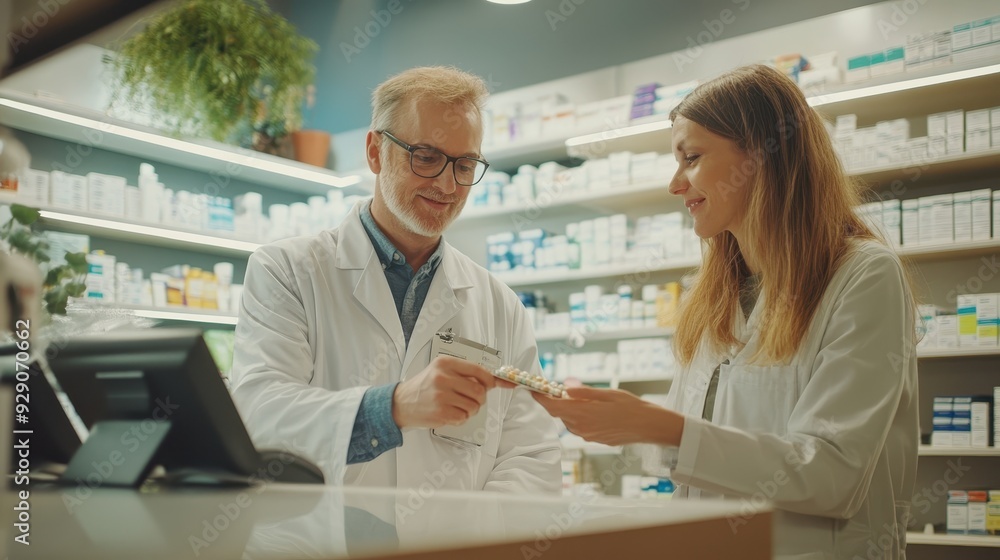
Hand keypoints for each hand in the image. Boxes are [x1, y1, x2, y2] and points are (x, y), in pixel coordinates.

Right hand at [392, 356, 496, 428]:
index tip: (495, 384)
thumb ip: (464, 373)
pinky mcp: (441, 412)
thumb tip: (495, 380)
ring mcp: (442, 396)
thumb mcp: (441, 371)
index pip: (478, 370)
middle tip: (472, 398)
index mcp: (445, 363)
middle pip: (479, 390)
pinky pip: (464, 417)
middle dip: (480, 398)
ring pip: (474, 406)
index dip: (490, 379)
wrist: (402, 403)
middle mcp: (443, 377)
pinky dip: (461, 417)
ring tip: (458, 406)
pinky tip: (450, 413)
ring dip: (471, 409)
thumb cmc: (425, 386)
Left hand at [531, 386, 684, 446]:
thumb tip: (565, 387)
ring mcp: (588, 436)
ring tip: (580, 398)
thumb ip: (583, 392)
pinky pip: (581, 428)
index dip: (541, 398)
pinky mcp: (595, 440)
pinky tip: (593, 410)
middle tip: (560, 389)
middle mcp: (582, 428)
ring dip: (570, 410)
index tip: (534, 390)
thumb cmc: (631, 407)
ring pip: (570, 421)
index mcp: (583, 414)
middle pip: (560, 414)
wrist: (648, 426)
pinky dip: (580, 418)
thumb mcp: (607, 393)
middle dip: (558, 402)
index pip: (553, 406)